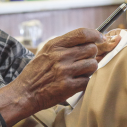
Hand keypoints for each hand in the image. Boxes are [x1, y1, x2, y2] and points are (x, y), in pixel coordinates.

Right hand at [0, 28, 119, 126]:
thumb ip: (65, 46)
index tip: (101, 38)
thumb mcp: (46, 52)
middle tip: (84, 61)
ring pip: (93, 65)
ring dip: (89, 69)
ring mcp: (65, 71)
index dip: (95, 35)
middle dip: (91, 55)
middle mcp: (60, 56)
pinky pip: (88, 80)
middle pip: (91, 49)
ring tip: (79, 73)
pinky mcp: (68, 86)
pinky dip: (85, 82)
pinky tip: (76, 82)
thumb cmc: (36, 72)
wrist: (25, 93)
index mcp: (54, 45)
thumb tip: (91, 41)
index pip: (82, 33)